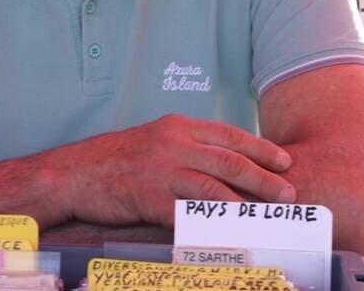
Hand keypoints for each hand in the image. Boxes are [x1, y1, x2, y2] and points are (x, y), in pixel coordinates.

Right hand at [47, 114, 294, 227]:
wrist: (74, 173)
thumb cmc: (115, 160)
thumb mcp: (154, 141)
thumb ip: (186, 147)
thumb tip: (220, 164)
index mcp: (177, 127)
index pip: (228, 134)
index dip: (259, 148)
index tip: (283, 159)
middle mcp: (174, 144)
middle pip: (230, 161)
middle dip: (264, 177)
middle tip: (289, 191)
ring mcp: (163, 171)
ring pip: (216, 187)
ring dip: (248, 203)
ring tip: (269, 215)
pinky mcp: (151, 198)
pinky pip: (189, 216)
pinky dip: (213, 227)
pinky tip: (231, 236)